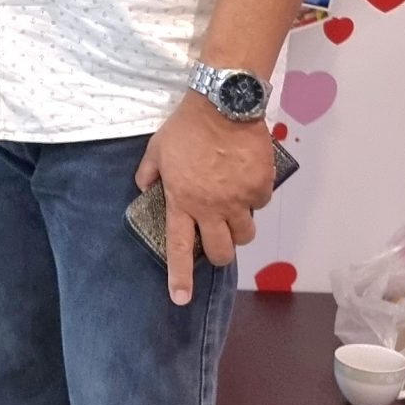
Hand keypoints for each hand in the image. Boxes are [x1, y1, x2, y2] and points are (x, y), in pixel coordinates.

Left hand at [135, 96, 274, 303]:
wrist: (223, 105)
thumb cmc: (187, 127)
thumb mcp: (157, 148)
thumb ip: (148, 173)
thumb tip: (143, 187)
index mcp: (182, 201)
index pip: (179, 247)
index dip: (180, 277)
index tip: (180, 299)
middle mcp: (211, 208)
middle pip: (221, 251)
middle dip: (220, 252)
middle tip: (218, 239)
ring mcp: (238, 200)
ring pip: (245, 233)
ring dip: (240, 227)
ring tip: (233, 207)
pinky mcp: (260, 186)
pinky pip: (261, 203)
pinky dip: (255, 197)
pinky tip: (247, 179)